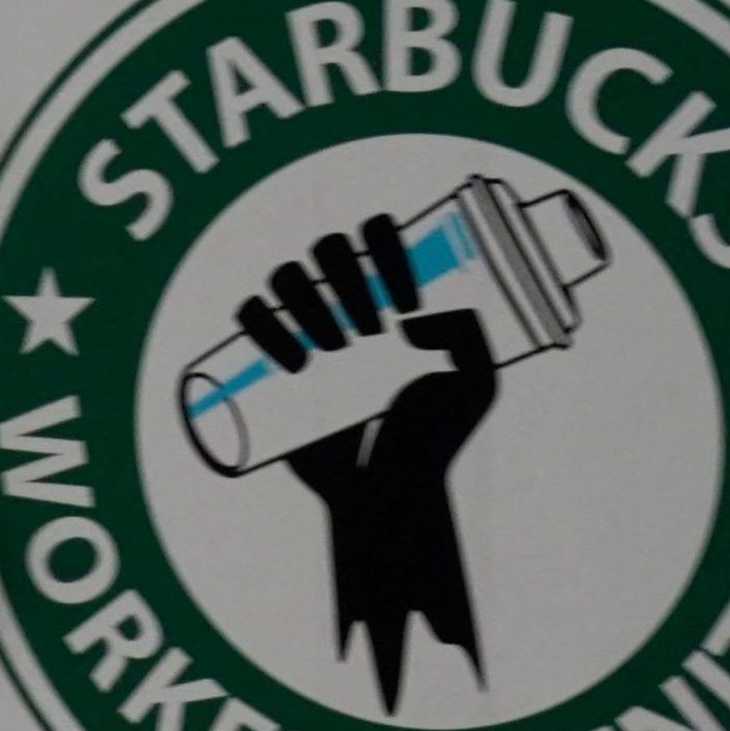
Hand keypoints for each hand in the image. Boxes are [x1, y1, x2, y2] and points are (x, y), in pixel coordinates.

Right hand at [236, 217, 501, 711]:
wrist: (388, 493)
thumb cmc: (434, 438)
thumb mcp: (479, 385)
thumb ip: (470, 335)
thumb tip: (407, 323)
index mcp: (389, 295)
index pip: (376, 237)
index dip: (387, 249)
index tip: (409, 303)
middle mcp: (343, 303)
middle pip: (328, 250)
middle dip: (348, 277)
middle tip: (374, 330)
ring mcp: (303, 330)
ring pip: (286, 276)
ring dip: (308, 298)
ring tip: (337, 350)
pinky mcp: (269, 363)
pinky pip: (250, 317)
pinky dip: (264, 324)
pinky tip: (298, 363)